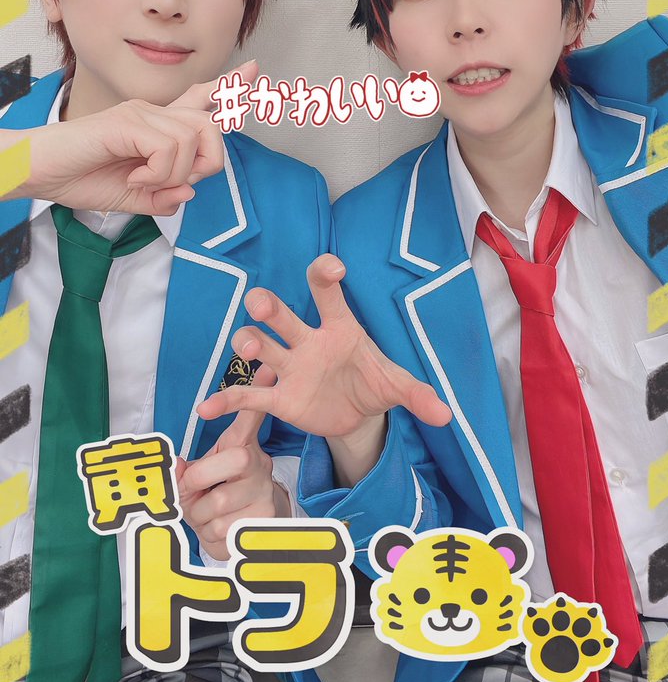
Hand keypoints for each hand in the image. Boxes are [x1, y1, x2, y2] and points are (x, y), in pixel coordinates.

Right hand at [8, 61, 257, 214]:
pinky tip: (133, 179)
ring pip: (192, 138)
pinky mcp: (126, 122)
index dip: (229, 87)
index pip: (199, 99)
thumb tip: (188, 193)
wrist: (37, 171)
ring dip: (175, 174)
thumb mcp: (129, 198)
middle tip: (175, 185)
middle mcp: (151, 112)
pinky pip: (168, 147)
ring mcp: (139, 113)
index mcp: (155, 125)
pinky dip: (157, 173)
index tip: (255, 70)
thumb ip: (161, 197)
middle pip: (210, 126)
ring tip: (143, 183)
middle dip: (208, 162)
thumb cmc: (77, 178)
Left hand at [176, 365, 288, 561]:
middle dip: (198, 481)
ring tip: (205, 515)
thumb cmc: (217, 496)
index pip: (249, 416)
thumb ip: (188, 469)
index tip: (267, 369)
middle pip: (234, 459)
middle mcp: (259, 462)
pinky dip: (211, 536)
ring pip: (219, 504)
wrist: (242, 532)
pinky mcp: (266, 520)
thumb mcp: (202, 476)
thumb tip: (179, 465)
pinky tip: (218, 530)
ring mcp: (265, 490)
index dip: (252, 396)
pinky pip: (224, 530)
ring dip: (200, 517)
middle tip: (192, 493)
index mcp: (240, 445)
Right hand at [198, 254, 451, 438]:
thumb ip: (418, 395)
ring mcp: (289, 367)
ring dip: (249, 344)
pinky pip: (249, 396)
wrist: (356, 413)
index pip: (328, 293)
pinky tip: (207, 410)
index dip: (326, 275)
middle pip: (281, 315)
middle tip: (261, 302)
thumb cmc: (372, 383)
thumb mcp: (397, 387)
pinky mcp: (279, 397)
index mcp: (339, 328)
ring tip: (248, 349)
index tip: (333, 267)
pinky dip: (227, 401)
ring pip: (260, 346)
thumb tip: (446, 415)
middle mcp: (307, 340)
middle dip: (269, 306)